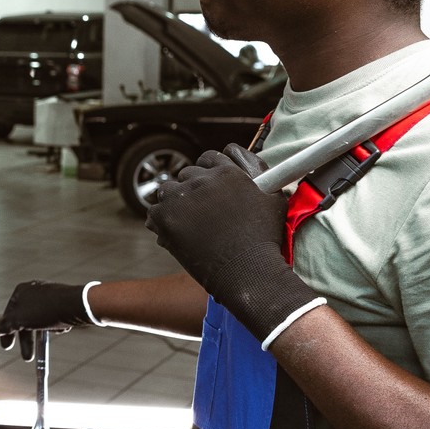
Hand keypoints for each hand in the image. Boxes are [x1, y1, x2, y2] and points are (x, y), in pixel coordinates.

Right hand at [0, 280, 91, 358]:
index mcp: (21, 291)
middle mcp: (34, 291)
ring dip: (39, 335)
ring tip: (44, 346)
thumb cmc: (46, 310)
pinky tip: (59, 329)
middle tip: (27, 358)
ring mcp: (49, 296)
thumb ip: (6, 325)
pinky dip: (53, 327)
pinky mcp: (62, 302)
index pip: (8, 314)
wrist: (78, 304)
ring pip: (39, 320)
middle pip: (24, 319)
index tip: (6, 347)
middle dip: (25, 340)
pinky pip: (53, 318)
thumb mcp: (20, 320)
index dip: (6, 332)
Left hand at [142, 145, 319, 341]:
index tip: (208, 186)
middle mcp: (201, 180)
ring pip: (168, 190)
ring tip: (185, 221)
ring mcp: (181, 198)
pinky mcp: (165, 217)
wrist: (247, 269)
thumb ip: (266, 180)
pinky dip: (162, 221)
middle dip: (192, 189)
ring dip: (174, 202)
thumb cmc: (264, 239)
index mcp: (226, 172)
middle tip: (199, 210)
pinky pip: (155, 212)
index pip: (208, 158)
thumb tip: (262, 176)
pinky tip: (173, 232)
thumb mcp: (274, 201)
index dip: (208, 173)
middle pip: (187, 175)